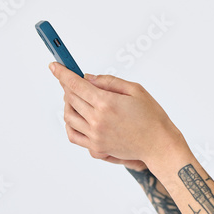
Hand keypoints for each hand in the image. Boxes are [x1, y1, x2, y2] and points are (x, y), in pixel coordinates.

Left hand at [49, 62, 180, 164]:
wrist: (159, 144)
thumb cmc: (152, 117)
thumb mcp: (135, 90)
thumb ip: (109, 82)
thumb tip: (87, 78)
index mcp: (106, 103)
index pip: (76, 84)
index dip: (62, 73)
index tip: (54, 66)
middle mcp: (97, 120)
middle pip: (70, 98)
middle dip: (67, 86)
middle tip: (71, 80)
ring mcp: (94, 136)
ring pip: (68, 116)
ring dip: (67, 104)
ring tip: (76, 98)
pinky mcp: (96, 147)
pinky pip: (73, 135)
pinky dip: (69, 124)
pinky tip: (75, 116)